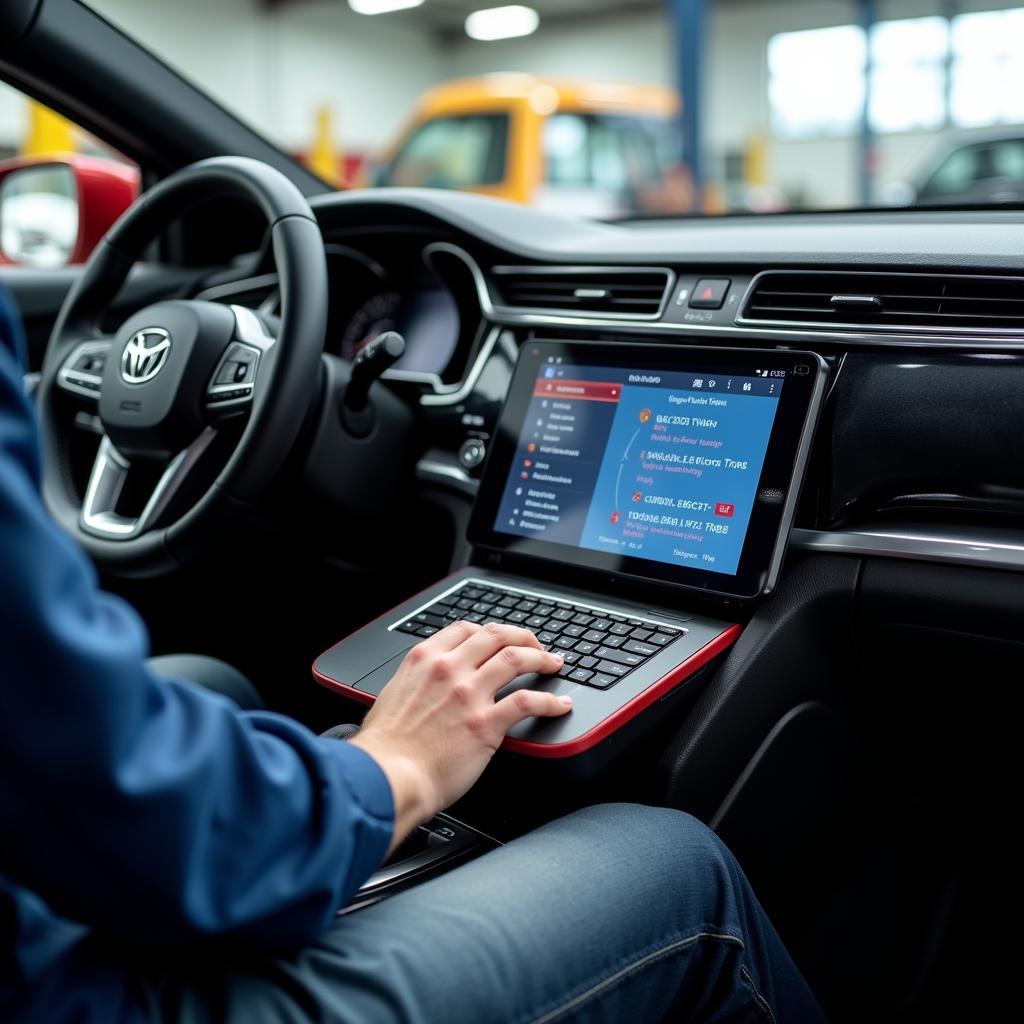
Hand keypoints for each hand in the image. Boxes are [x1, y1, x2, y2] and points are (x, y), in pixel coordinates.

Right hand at [350, 620, 570, 851]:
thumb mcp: (393, 696)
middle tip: (536, 647)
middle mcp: (449, 670)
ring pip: (516, 658)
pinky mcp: (486, 724)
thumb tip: (428, 685)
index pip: (465, 630)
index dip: (489, 632)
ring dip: (541, 659)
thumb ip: (416, 682)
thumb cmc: (385, 748)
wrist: (387, 777)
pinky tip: (559, 705)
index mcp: (425, 660)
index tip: (500, 640)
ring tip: (553, 664)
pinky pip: (528, 702)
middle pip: (496, 636)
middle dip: (523, 637)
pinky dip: (550, 701)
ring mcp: (469, 694)